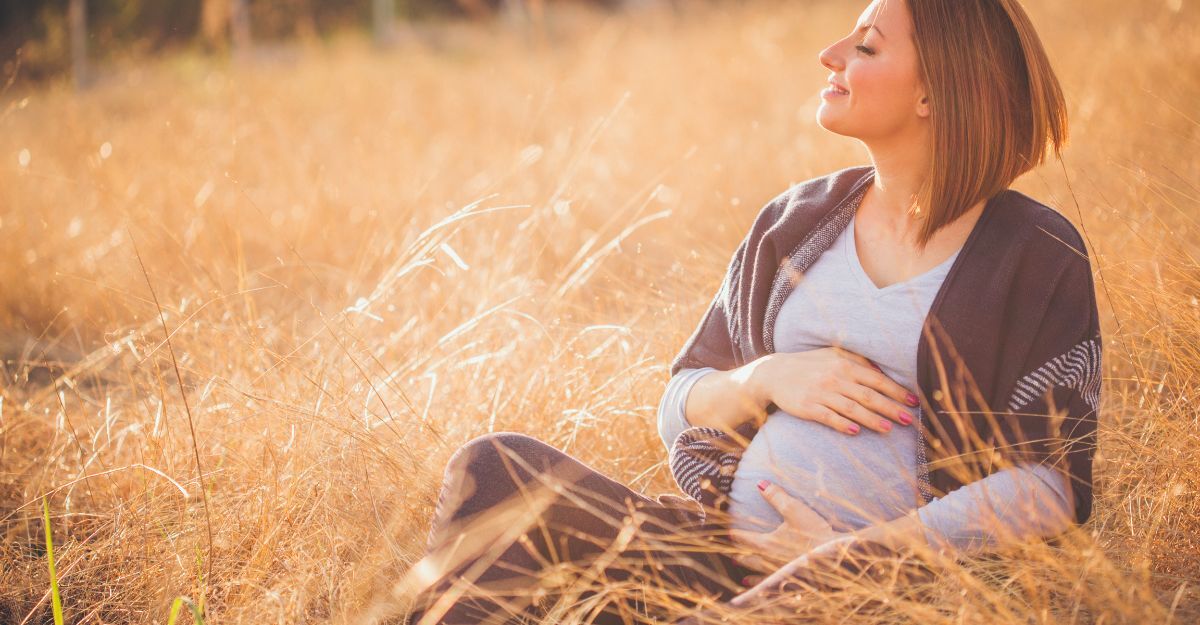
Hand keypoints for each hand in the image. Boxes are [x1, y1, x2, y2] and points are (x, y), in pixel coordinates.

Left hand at [727, 480, 842, 579]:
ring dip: (750, 573)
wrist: (836, 557)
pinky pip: (773, 587)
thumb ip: (776, 496)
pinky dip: (765, 588)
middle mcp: (769, 561)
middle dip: (740, 555)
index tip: (728, 533)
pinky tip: (764, 590)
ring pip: (759, 575)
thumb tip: (760, 483)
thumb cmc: (814, 532)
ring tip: (742, 577)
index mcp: (767, 544)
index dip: (736, 534)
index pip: (745, 538)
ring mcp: (779, 575)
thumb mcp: (795, 510)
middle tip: (732, 555)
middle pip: (749, 558)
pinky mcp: (791, 584)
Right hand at [756, 347, 919, 434]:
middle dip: (891, 408)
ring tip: (889, 428)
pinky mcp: (807, 407)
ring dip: (872, 419)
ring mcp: (821, 393)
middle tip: (909, 419)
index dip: (896, 391)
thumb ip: (857, 360)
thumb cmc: (809, 364)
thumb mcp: (833, 354)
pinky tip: (855, 432)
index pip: (876, 379)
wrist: (774, 373)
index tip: (913, 401)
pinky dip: (842, 424)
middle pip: (868, 395)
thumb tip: (882, 370)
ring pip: (851, 408)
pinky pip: (828, 417)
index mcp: (844, 365)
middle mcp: (835, 378)